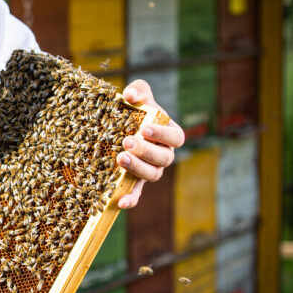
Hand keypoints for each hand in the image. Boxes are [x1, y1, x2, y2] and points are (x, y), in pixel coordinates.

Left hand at [116, 80, 184, 208]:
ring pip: (152, 175)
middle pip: (163, 158)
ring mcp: (150, 170)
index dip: (163, 135)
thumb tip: (131, 97)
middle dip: (146, 151)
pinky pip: (136, 194)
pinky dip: (131, 199)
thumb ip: (138, 90)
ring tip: (120, 158)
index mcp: (169, 135)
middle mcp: (163, 155)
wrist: (117, 125)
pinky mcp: (134, 182)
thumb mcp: (138, 95)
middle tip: (127, 142)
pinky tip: (119, 202)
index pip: (176, 138)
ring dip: (138, 169)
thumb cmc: (133, 109)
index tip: (145, 128)